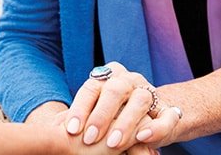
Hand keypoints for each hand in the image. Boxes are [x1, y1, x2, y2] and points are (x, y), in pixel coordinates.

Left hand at [65, 62, 179, 151]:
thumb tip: (51, 132)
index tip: (70, 130)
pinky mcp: (169, 109)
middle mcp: (130, 79)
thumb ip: (81, 119)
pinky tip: (143, 137)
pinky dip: (155, 127)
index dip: (80, 107)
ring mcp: (151, 92)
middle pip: (115, 90)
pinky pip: (166, 116)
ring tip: (113, 144)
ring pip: (140, 101)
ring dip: (125, 123)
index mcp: (110, 76)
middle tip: (89, 140)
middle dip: (101, 115)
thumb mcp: (96, 115)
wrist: (152, 118)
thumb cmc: (113, 118)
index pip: (92, 87)